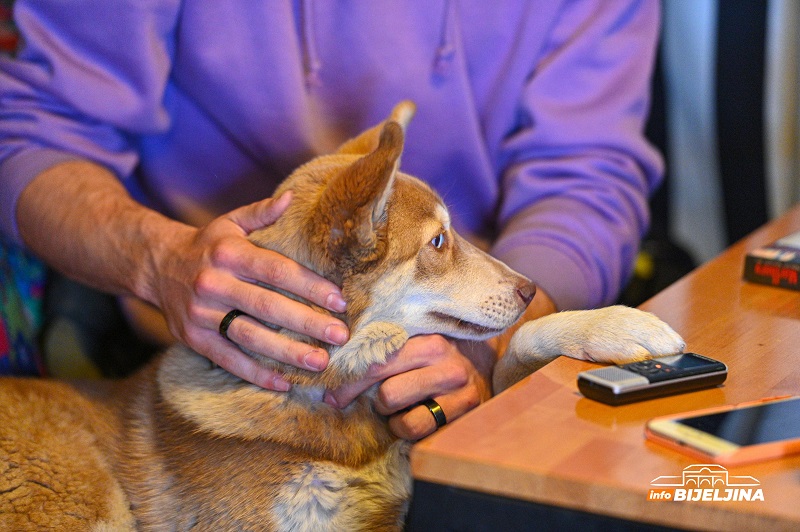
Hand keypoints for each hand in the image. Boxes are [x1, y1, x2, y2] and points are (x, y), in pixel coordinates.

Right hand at [148, 191, 349, 389]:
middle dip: (307, 322)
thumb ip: (262, 212)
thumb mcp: (230, 222)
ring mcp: (202, 314)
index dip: (310, 286)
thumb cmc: (207, 245)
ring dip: (287, 352)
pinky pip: (228, 360)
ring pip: (250, 336)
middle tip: (340, 336)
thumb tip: (292, 198)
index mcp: (229, 253)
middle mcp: (214, 283)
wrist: (155, 265)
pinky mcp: (193, 339)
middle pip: (267, 306)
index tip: (339, 300)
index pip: (277, 271)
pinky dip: (256, 374)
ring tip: (319, 362)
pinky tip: (285, 383)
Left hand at [324, 334, 492, 439]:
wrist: (488, 361)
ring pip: (399, 412)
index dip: (347, 379)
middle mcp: (443, 356)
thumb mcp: (415, 342)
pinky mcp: (466, 407)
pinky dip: (405, 427)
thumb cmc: (437, 354)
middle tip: (341, 401)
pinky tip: (411, 417)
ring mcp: (457, 384)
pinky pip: (417, 427)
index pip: (377, 360)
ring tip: (393, 407)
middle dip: (358, 397)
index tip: (329, 391)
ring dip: (388, 415)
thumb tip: (335, 363)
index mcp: (425, 336)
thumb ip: (385, 349)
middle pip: (384, 388)